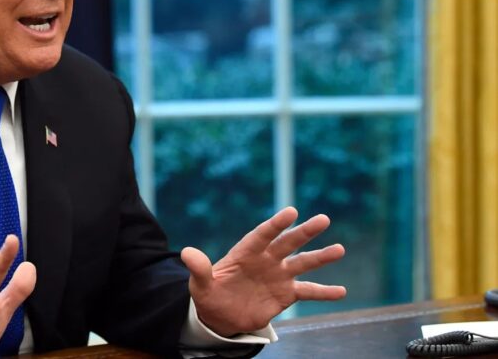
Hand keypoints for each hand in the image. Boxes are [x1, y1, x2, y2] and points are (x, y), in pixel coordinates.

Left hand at [181, 207, 345, 336]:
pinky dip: (324, 292)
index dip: (275, 224)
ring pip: (302, 263)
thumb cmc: (209, 294)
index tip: (291, 212)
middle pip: (287, 243)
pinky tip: (341, 291)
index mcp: (245, 253)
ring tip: (339, 249)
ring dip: (320, 257)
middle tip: (323, 219)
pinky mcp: (286, 293)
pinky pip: (308, 291)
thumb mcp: (200, 284)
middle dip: (304, 232)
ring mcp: (278, 275)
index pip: (262, 235)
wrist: (220, 315)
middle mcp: (266, 260)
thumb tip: (186, 252)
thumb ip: (198, 269)